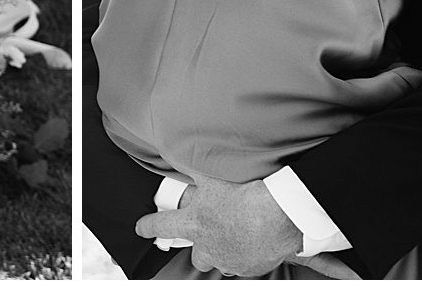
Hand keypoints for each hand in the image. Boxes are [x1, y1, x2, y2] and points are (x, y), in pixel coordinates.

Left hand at [134, 175, 300, 277]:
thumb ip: (193, 170)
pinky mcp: (249, 268)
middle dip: (199, 246)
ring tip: (234, 236)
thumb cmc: (246, 194)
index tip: (141, 228)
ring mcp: (228, 260)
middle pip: (195, 256)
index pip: (160, 226)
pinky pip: (242, 265)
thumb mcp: (212, 177)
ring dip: (222, 251)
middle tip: (210, 232)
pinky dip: (245, 255)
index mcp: (193, 224)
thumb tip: (176, 152)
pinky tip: (253, 241)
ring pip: (219, 261)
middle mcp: (207, 247)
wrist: (279, 214)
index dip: (147, 226)